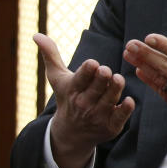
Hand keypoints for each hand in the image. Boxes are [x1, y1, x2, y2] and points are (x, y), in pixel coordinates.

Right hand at [34, 33, 134, 167]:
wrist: (71, 134)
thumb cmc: (67, 97)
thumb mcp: (57, 78)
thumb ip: (51, 55)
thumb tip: (36, 34)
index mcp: (73, 89)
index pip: (80, 79)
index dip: (87, 71)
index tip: (92, 63)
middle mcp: (85, 103)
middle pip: (96, 88)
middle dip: (102, 78)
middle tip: (106, 70)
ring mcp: (98, 116)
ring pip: (109, 100)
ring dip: (115, 89)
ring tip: (118, 79)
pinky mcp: (111, 126)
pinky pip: (120, 117)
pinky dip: (125, 110)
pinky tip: (130, 101)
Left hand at [122, 20, 166, 142]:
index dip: (163, 45)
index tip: (149, 37)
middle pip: (163, 66)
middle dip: (145, 54)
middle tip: (130, 44)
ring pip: (159, 79)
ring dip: (142, 66)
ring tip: (128, 54)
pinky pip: (162, 92)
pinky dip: (150, 81)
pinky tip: (140, 72)